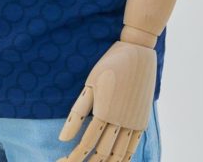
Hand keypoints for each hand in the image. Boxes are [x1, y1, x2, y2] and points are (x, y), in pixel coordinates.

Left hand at [57, 41, 155, 161]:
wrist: (138, 51)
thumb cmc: (110, 63)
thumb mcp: (90, 83)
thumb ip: (77, 112)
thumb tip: (62, 138)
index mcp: (104, 111)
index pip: (86, 144)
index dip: (72, 157)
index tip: (60, 161)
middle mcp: (121, 121)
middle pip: (102, 152)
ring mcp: (134, 122)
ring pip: (119, 155)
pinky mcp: (142, 120)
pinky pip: (133, 147)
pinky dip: (124, 159)